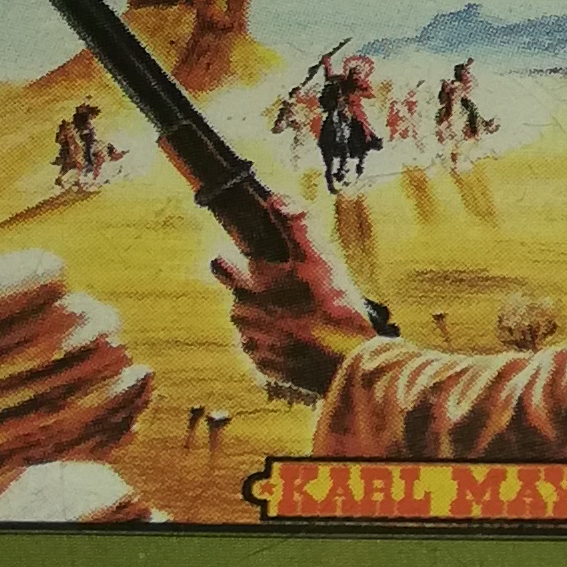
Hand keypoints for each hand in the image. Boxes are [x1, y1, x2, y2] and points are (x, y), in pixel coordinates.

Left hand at [215, 230, 375, 396]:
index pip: (221, 264)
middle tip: (292, 290)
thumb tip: (277, 199)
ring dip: (270, 318)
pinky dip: (280, 343)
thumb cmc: (331, 309)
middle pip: (240, 296)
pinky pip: (266, 349)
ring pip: (253, 323)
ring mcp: (253, 345)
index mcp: (247, 287)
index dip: (234, 259)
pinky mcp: (266, 367)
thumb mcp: (318, 258)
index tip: (253, 259)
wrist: (346, 364)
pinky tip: (303, 339)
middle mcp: (242, 317)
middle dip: (259, 291)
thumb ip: (296, 224)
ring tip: (302, 317)